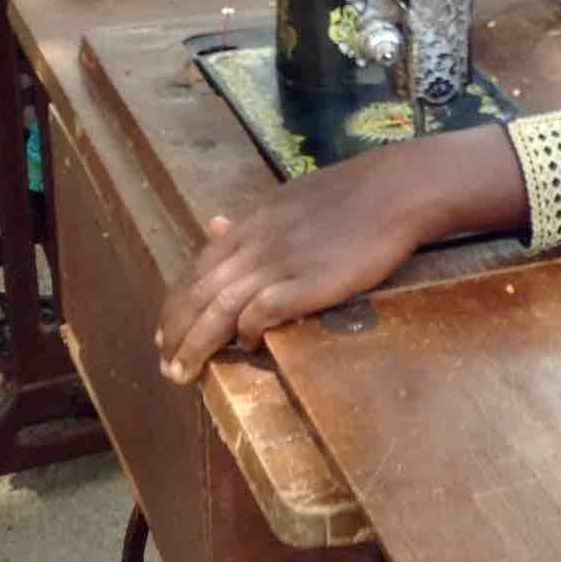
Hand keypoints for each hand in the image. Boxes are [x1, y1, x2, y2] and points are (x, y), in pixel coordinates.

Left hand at [158, 140, 450, 383]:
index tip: (164, 331)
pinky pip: (263, 312)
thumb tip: (214, 225)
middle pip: (200, 293)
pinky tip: (245, 350)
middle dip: (176, 332)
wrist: (396, 189)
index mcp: (251, 224)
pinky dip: (246, 332)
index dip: (177, 304)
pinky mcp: (308, 282)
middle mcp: (256, 244)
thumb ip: (249, 221)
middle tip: (166, 364)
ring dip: (197, 343)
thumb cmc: (351, 194)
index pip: (199, 269)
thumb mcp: (287, 198)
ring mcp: (280, 263)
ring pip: (221, 308)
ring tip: (183, 371)